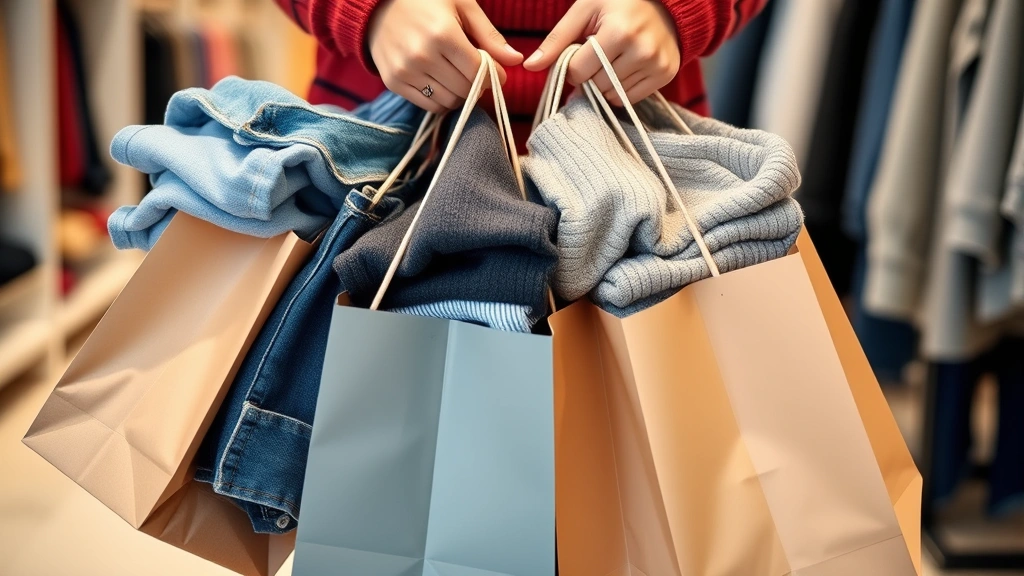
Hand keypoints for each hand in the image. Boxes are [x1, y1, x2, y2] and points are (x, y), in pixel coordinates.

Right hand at [367, 0, 523, 111]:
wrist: (377, 6)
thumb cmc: (426, 1)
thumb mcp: (462, 7)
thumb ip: (489, 35)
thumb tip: (516, 60)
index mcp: (442, 34)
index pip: (479, 71)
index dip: (494, 76)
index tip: (496, 71)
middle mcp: (422, 56)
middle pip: (466, 89)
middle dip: (477, 84)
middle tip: (475, 71)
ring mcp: (406, 71)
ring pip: (449, 102)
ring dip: (460, 94)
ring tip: (457, 75)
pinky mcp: (394, 83)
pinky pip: (430, 106)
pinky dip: (442, 100)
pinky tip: (442, 82)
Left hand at [523, 0, 679, 105]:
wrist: (664, 3)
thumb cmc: (617, 3)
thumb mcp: (584, 11)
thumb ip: (556, 40)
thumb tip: (529, 66)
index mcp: (619, 31)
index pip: (579, 72)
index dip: (574, 66)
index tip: (581, 52)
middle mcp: (641, 50)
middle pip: (596, 86)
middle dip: (590, 75)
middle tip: (598, 56)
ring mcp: (657, 63)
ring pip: (612, 95)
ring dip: (605, 84)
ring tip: (613, 60)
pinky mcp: (666, 74)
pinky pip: (630, 99)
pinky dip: (621, 90)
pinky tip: (624, 69)